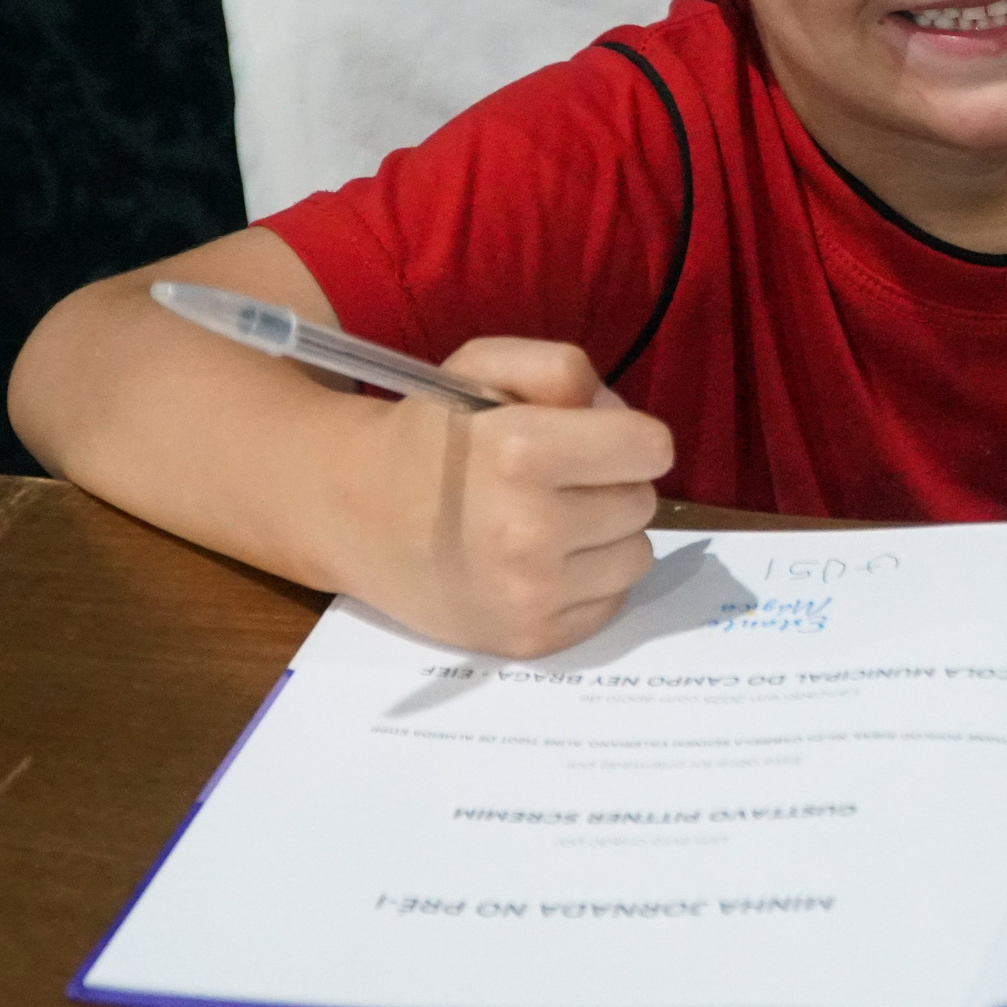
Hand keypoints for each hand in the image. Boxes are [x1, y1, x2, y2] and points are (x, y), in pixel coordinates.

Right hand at [352, 338, 673, 657]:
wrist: (354, 515)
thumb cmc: (429, 436)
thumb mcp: (484, 366)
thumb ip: (561, 369)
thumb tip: (621, 422)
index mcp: (520, 451)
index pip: (652, 449)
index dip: (629, 437)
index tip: (595, 440)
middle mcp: (528, 529)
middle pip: (643, 501)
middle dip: (611, 483)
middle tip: (557, 481)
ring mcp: (529, 594)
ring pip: (637, 555)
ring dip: (607, 536)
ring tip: (552, 522)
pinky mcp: (530, 640)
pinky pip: (611, 603)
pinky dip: (589, 582)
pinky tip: (543, 563)